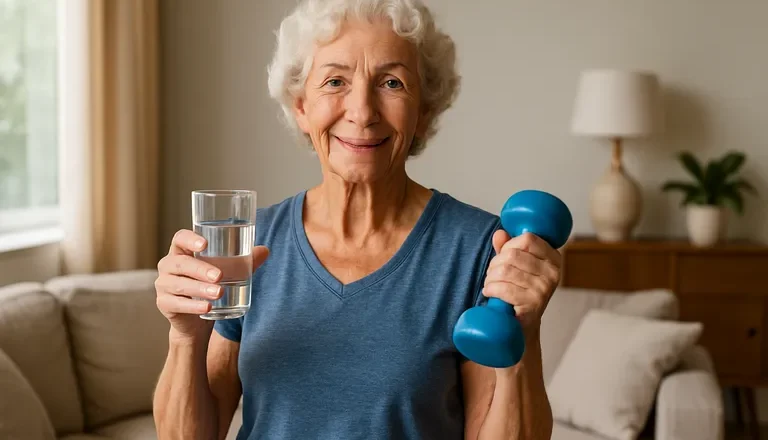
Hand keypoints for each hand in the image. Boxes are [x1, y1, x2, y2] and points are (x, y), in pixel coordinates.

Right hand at [154, 229, 269, 341]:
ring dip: (200, 289)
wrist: (196, 322)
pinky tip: (207, 307)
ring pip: (180, 284)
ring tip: (219, 293)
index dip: (190, 239)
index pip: (179, 238)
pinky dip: (193, 306)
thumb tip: (265, 250)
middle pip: (180, 263)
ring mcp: (163, 285)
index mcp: (182, 252)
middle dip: (200, 269)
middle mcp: (169, 266)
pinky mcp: (164, 304)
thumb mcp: (227, 273)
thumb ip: (244, 262)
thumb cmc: (209, 288)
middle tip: (219, 276)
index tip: (205, 244)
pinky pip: (177, 304)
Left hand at [482, 230, 561, 335]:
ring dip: (490, 278)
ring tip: (490, 284)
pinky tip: (489, 293)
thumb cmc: (520, 291)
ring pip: (505, 271)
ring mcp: (544, 289)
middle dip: (495, 264)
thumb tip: (499, 233)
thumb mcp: (517, 267)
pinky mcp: (533, 304)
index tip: (503, 256)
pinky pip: (504, 289)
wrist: (523, 326)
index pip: (529, 239)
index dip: (509, 245)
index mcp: (553, 259)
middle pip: (513, 255)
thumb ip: (509, 248)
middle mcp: (553, 273)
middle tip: (491, 274)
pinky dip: (491, 289)